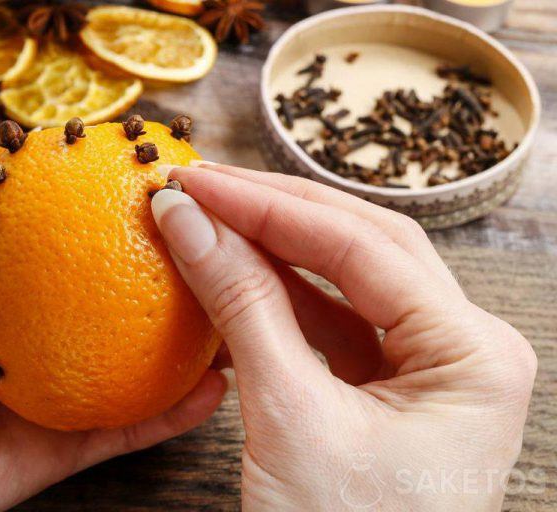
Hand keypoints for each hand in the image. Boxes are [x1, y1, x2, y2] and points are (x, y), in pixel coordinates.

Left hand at [0, 183, 226, 510]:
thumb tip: (21, 158)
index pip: (73, 259)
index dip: (120, 230)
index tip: (169, 201)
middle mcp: (29, 346)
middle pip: (110, 313)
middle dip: (167, 288)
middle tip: (220, 256)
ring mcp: (44, 400)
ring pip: (131, 374)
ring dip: (186, 352)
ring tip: (240, 317)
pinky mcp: (52, 454)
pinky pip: (122, 431)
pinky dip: (172, 414)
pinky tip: (216, 385)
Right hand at [151, 162, 536, 510]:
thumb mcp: (288, 417)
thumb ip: (241, 306)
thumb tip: (189, 223)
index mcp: (472, 355)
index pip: (364, 247)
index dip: (272, 207)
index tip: (202, 184)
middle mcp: (460, 350)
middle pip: (362, 247)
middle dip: (276, 214)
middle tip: (202, 187)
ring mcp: (421, 369)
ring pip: (343, 281)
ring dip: (271, 249)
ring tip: (207, 219)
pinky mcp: (380, 389)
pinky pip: (327, 322)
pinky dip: (275, 296)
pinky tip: (230, 271)